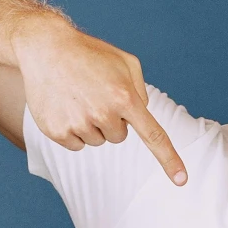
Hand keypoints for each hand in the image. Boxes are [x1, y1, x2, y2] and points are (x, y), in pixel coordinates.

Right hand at [13, 16, 186, 183]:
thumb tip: (142, 114)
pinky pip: (77, 145)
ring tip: (77, 97)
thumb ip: (140, 89)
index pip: (153, 135)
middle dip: (111, 120)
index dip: (169, 159)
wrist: (45, 47)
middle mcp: (103, 113)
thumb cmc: (89, 54)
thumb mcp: (125, 62)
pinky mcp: (57, 131)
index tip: (182, 180)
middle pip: (119, 136)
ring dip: (91, 125)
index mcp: (124, 97)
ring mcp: (79, 124)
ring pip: (97, 141)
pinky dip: (73, 130)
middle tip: (94, 95)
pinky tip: (65, 106)